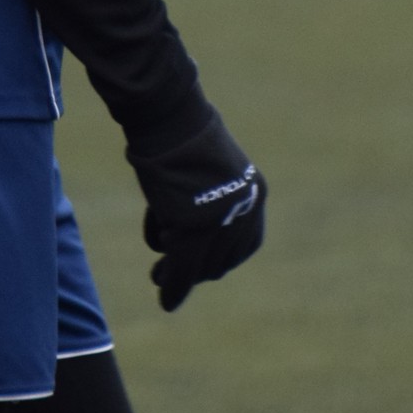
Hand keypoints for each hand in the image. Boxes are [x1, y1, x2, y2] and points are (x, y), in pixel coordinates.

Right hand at [132, 118, 265, 312]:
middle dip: (195, 271)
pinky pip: (183, 269)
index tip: (193, 264)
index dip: (217, 259)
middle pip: (222, 258)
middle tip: (166, 276)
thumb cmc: (177, 133)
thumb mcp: (203, 170)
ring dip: (178, 276)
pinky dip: (174, 286)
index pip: (242, 243)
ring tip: (158, 277)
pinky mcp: (193, 228)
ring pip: (200, 266)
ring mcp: (220, 220)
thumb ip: (205, 201)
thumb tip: (183, 230)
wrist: (167, 116)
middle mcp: (244, 210)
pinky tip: (165, 295)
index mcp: (254, 193)